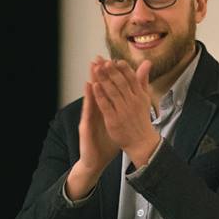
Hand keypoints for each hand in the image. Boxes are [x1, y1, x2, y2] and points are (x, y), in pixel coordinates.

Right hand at [65, 57, 121, 199]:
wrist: (95, 159)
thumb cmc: (106, 141)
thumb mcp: (117, 124)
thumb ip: (124, 111)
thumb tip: (133, 102)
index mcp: (104, 110)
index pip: (107, 91)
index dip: (110, 78)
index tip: (114, 62)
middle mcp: (95, 112)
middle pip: (98, 91)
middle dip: (99, 75)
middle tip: (100, 58)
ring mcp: (89, 118)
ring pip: (91, 97)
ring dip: (92, 82)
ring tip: (94, 67)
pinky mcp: (85, 126)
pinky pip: (88, 110)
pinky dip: (89, 99)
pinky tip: (89, 88)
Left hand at [90, 58, 161, 167]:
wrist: (142, 142)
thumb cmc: (142, 119)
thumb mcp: (145, 98)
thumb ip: (143, 80)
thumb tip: (147, 62)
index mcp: (140, 96)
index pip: (132, 78)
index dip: (123, 68)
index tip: (116, 60)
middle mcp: (132, 102)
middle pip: (121, 83)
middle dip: (111, 71)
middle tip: (103, 61)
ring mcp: (123, 111)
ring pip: (112, 92)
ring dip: (104, 79)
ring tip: (96, 69)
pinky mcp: (114, 120)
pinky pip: (106, 105)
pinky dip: (100, 95)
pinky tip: (94, 86)